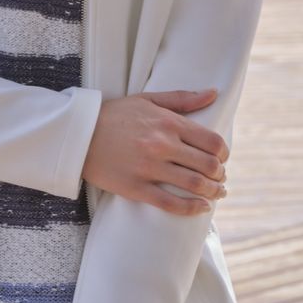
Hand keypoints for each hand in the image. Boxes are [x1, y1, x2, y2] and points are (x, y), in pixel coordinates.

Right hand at [80, 88, 229, 213]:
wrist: (78, 134)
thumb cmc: (115, 115)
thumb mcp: (148, 99)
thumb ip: (183, 98)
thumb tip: (214, 94)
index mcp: (168, 123)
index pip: (212, 142)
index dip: (224, 153)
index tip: (222, 158)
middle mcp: (162, 145)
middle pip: (208, 165)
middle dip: (220, 174)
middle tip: (221, 178)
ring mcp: (149, 168)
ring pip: (194, 185)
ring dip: (213, 192)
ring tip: (217, 194)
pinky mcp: (136, 188)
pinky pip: (170, 203)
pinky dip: (191, 208)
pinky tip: (202, 209)